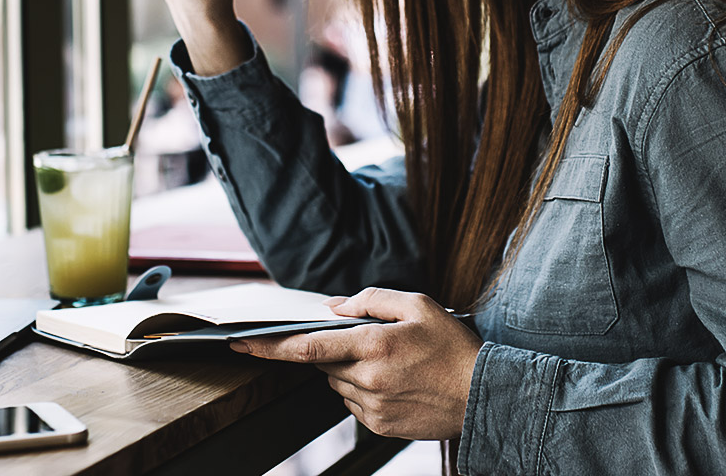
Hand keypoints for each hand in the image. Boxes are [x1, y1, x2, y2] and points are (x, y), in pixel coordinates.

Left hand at [230, 288, 482, 439]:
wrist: (484, 396)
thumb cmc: (453, 347)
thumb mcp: (419, 305)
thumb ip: (373, 300)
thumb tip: (335, 307)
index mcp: (374, 345)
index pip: (308, 346)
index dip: (270, 345)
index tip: (242, 342)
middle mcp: (367, 378)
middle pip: (324, 362)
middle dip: (334, 349)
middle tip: (368, 341)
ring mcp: (371, 406)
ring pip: (337, 382)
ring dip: (350, 368)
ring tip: (392, 362)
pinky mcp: (378, 426)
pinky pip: (353, 402)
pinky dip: (363, 388)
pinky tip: (395, 382)